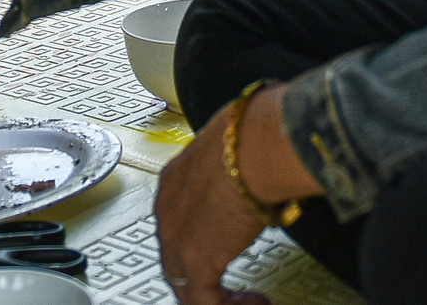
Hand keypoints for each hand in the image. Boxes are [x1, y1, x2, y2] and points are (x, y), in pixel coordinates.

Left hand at [155, 102, 266, 304]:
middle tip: (231, 289)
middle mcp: (167, 210)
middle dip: (203, 278)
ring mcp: (176, 236)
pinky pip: (202, 301)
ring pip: (184, 284)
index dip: (198, 242)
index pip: (177, 223)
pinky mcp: (195, 260)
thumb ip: (236, 172)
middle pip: (174, 258)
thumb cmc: (252, 139)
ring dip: (217, 298)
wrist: (252, 147)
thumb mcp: (234, 154)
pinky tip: (253, 302)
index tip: (223, 249)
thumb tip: (259, 173)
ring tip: (247, 301)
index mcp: (174, 181)